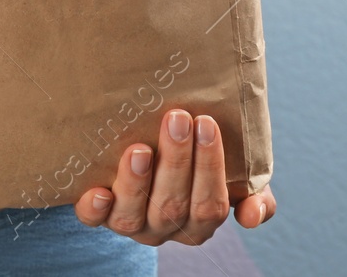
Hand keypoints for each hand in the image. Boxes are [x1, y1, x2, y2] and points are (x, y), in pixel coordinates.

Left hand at [74, 109, 275, 246]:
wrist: (139, 157)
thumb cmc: (191, 163)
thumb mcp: (228, 174)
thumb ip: (251, 190)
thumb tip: (253, 216)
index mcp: (199, 221)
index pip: (211, 204)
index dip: (210, 167)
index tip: (206, 123)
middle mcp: (166, 227)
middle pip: (174, 205)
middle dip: (177, 161)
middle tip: (177, 119)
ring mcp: (131, 223)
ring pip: (134, 215)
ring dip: (138, 182)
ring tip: (139, 149)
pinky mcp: (98, 216)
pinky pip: (93, 221)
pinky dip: (95, 209)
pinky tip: (97, 191)